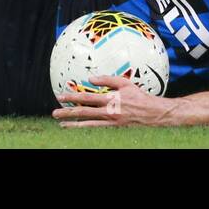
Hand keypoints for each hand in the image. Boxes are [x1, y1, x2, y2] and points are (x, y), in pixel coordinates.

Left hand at [54, 73, 171, 127]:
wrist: (153, 114)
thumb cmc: (140, 97)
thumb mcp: (125, 83)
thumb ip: (108, 79)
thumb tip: (91, 78)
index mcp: (110, 100)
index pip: (86, 98)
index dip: (72, 97)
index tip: (60, 97)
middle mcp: (108, 112)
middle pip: (84, 113)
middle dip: (68, 113)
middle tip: (55, 114)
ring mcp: (110, 123)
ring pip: (88, 124)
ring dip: (74, 125)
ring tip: (62, 125)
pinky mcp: (114, 129)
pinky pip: (97, 129)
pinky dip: (86, 129)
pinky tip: (79, 129)